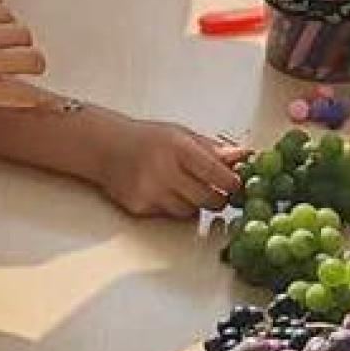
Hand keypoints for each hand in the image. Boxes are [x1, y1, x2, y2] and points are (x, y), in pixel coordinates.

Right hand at [0, 0, 46, 120]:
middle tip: (16, 61)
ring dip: (33, 67)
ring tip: (30, 76)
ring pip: (32, 59)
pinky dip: (37, 99)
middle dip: (22, 47)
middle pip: (24, 34)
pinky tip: (46, 104)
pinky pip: (24, 93)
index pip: (6, 14)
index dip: (9, 29)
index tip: (5, 41)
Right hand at [76, 108, 244, 219]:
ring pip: (191, 212)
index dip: (233, 182)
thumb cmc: (146, 138)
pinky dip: (175, 207)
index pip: (218, 174)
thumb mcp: (181, 134)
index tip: (239, 183)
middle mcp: (164, 172)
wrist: (104, 147)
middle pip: (209, 200)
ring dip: (196, 203)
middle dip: (218, 197)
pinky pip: (170, 216)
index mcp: (178, 148)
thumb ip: (213, 149)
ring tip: (185, 185)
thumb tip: (245, 157)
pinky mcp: (140, 209)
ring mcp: (151, 193)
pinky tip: (166, 191)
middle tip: (218, 189)